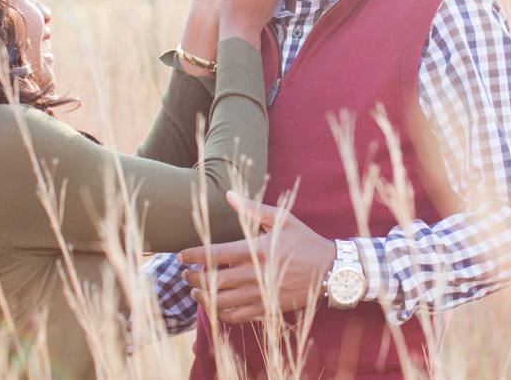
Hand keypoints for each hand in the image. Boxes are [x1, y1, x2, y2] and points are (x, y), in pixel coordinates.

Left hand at [179, 191, 335, 323]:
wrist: (330, 270)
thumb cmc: (304, 241)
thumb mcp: (282, 219)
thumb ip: (253, 209)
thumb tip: (229, 195)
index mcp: (258, 250)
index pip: (216, 255)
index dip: (193, 256)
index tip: (180, 256)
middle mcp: (257, 274)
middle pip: (213, 281)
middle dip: (193, 278)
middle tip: (184, 273)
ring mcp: (262, 294)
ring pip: (221, 301)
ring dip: (203, 296)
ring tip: (194, 290)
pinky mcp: (267, 309)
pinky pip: (237, 316)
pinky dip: (220, 313)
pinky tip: (214, 305)